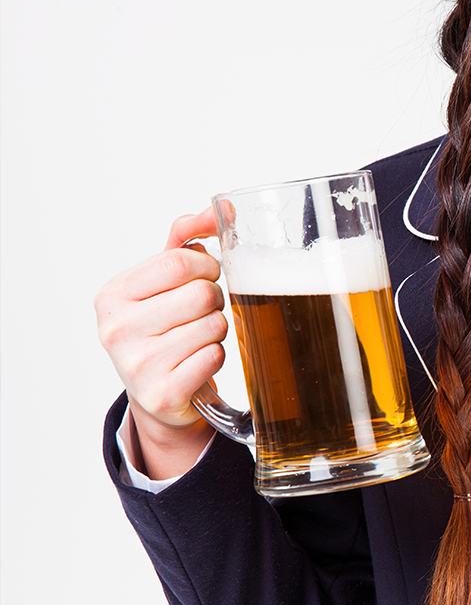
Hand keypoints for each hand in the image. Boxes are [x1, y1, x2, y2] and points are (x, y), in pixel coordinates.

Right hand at [95, 208, 226, 477]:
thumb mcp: (166, 281)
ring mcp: (136, 364)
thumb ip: (188, 238)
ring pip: (214, 326)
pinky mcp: (161, 393)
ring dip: (219, 330)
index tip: (206, 276)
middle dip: (216, 300)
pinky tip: (198, 362)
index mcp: (112, 294)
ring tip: (198, 339)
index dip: (208, 266)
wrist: (162, 395)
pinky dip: (217, 357)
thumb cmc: (166, 329)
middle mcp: (116, 328)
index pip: (181, 261)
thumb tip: (224, 209)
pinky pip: (214, 357)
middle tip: (203, 313)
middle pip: (202, 294)